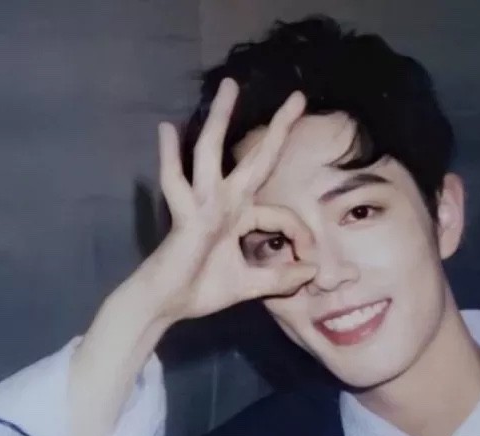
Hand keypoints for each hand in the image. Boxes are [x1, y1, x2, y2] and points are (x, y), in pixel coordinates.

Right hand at [142, 77, 316, 323]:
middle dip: (278, 129)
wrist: (166, 304)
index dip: (301, 236)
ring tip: (230, 86)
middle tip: (299, 97)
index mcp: (240, 217)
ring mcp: (203, 205)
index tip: (310, 262)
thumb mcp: (250, 285)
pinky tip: (167, 128)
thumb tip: (313, 272)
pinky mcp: (186, 216)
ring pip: (211, 154)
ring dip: (220, 119)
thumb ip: (280, 279)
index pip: (281, 215)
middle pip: (255, 159)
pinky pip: (175, 184)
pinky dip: (169, 157)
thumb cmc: (202, 291)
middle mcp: (224, 203)